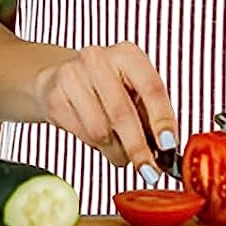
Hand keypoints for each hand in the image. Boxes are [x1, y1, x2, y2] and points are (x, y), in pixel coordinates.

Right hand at [30, 42, 176, 173]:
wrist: (60, 78)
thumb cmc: (106, 87)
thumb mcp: (134, 91)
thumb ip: (151, 116)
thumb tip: (167, 150)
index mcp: (127, 54)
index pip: (151, 88)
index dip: (162, 120)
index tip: (169, 147)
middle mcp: (98, 58)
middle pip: (123, 113)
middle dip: (139, 149)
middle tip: (150, 171)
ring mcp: (73, 75)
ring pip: (101, 130)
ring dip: (115, 151)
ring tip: (119, 150)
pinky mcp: (55, 96)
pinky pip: (82, 135)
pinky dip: (96, 146)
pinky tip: (98, 138)